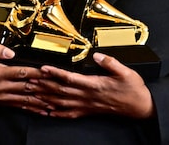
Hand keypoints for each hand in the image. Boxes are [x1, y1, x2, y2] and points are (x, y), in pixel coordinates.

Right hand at [0, 42, 49, 113]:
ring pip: (25, 99)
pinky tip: (41, 109)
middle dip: (43, 88)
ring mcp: (1, 96)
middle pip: (27, 88)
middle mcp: (1, 87)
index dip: (37, 73)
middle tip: (57, 89)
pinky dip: (31, 108)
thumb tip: (10, 52)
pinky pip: (18, 106)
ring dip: (40, 101)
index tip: (49, 72)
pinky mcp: (1, 101)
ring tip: (54, 102)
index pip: (23, 73)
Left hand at [28, 52, 154, 118]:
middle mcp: (87, 96)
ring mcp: (87, 106)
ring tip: (32, 93)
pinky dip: (56, 113)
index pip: (70, 78)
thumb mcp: (126, 71)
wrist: (139, 106)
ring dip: (45, 98)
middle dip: (43, 85)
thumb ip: (110, 62)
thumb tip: (98, 55)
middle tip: (29, 80)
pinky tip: (47, 111)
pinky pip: (69, 114)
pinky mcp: (89, 112)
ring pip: (61, 103)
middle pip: (60, 91)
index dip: (55, 73)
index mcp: (95, 84)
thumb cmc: (133, 89)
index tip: (43, 68)